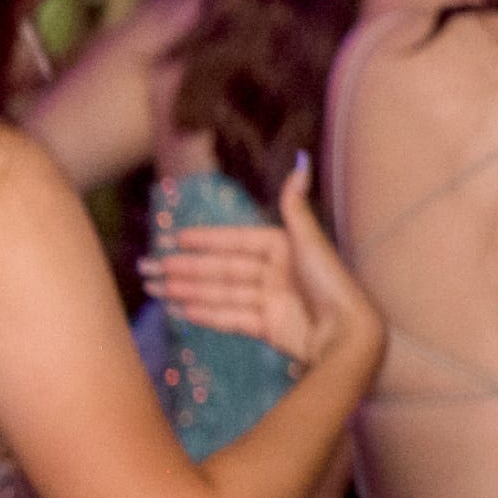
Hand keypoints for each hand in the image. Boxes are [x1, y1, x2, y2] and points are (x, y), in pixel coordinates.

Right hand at [139, 162, 378, 375]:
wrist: (346, 334)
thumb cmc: (330, 283)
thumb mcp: (308, 241)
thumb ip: (294, 206)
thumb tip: (300, 164)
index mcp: (282, 249)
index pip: (236, 242)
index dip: (206, 240)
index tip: (176, 238)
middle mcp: (274, 273)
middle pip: (222, 269)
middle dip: (185, 268)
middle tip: (150, 268)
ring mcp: (270, 302)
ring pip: (221, 293)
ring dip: (188, 290)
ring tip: (156, 289)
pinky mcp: (268, 328)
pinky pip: (231, 318)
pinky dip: (206, 313)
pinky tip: (181, 309)